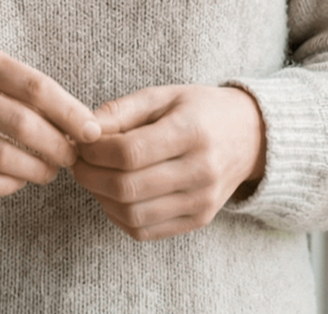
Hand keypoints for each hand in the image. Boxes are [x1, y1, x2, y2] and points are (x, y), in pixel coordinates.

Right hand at [0, 42, 100, 195]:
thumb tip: (75, 118)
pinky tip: (18, 183)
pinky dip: (3, 185)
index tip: (92, 131)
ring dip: (34, 170)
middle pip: (20, 123)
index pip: (34, 86)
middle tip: (72, 158)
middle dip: (56, 146)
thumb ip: (21, 84)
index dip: (68, 111)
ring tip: (50, 173)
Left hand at [71, 84, 266, 240]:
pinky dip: (119, 217)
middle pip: (128, 187)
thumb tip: (84, 129)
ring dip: (101, 199)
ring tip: (93, 177)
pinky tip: (113, 196)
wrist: (249, 135)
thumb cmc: (200, 109)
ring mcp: (202, 201)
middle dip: (91, 176)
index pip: (130, 153)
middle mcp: (200, 171)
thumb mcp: (164, 95)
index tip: (81, 143)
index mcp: (191, 132)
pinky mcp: (199, 220)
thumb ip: (122, 110)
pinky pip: (146, 231)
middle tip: (78, 162)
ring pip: (133, 215)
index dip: (95, 152)